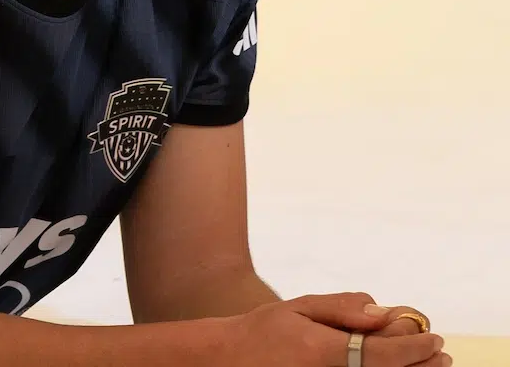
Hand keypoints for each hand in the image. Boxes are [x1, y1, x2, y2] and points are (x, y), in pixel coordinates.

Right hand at [224, 293, 448, 366]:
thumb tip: (381, 312)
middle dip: (422, 364)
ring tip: (429, 364)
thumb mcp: (298, 308)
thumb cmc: (264, 331)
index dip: (416, 347)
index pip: (385, 354)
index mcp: (323, 352)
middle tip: (439, 353)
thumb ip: (341, 308)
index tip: (433, 337)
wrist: (228, 360)